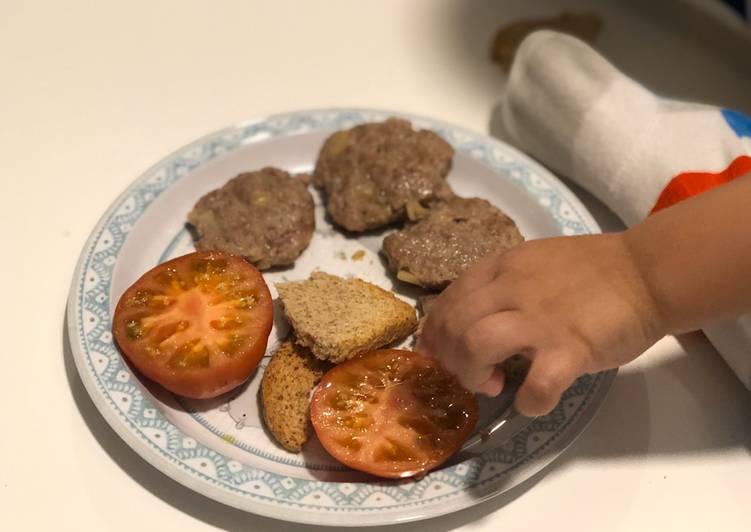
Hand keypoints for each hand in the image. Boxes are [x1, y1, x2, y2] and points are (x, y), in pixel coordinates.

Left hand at [416, 233, 663, 416]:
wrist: (648, 271)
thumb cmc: (594, 271)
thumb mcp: (534, 263)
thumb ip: (502, 285)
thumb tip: (472, 320)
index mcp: (502, 268)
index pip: (449, 299)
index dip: (435, 332)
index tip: (437, 354)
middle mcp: (512, 288)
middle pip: (453, 324)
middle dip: (447, 357)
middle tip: (466, 374)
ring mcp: (540, 317)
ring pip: (476, 344)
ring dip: (471, 373)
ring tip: (489, 384)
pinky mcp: (571, 346)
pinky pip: (537, 384)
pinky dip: (529, 401)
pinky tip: (533, 401)